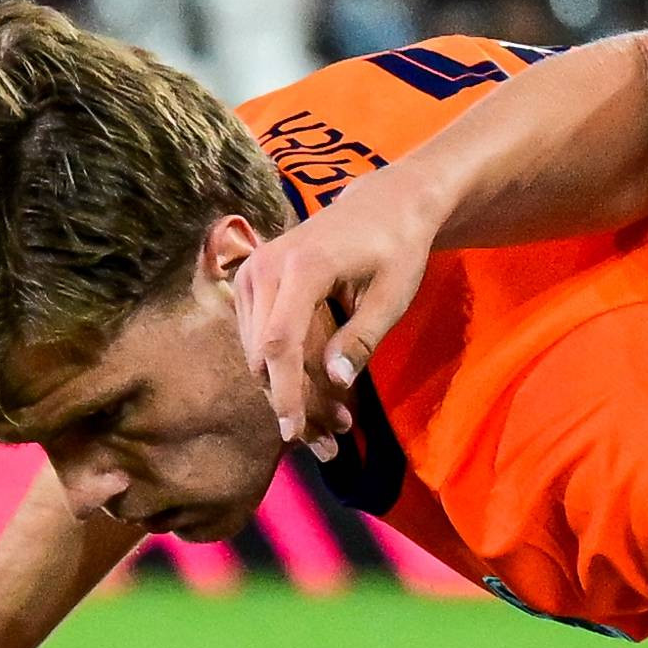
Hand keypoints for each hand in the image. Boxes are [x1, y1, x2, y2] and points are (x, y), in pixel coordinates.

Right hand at [231, 180, 434, 453]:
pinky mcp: (251, 281)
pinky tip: (315, 394)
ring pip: (255, 351)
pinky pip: (257, 336)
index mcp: (302, 267)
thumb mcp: (393, 296)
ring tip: (330, 425)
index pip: (280, 343)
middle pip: (262, 353)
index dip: (285, 392)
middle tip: (328, 442)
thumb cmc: (396, 249)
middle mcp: (265, 266)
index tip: (294, 432)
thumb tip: (336, 380)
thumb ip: (362, 337)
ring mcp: (252, 271)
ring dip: (286, 391)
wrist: (382, 205)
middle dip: (290, 401)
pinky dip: (281, 370)